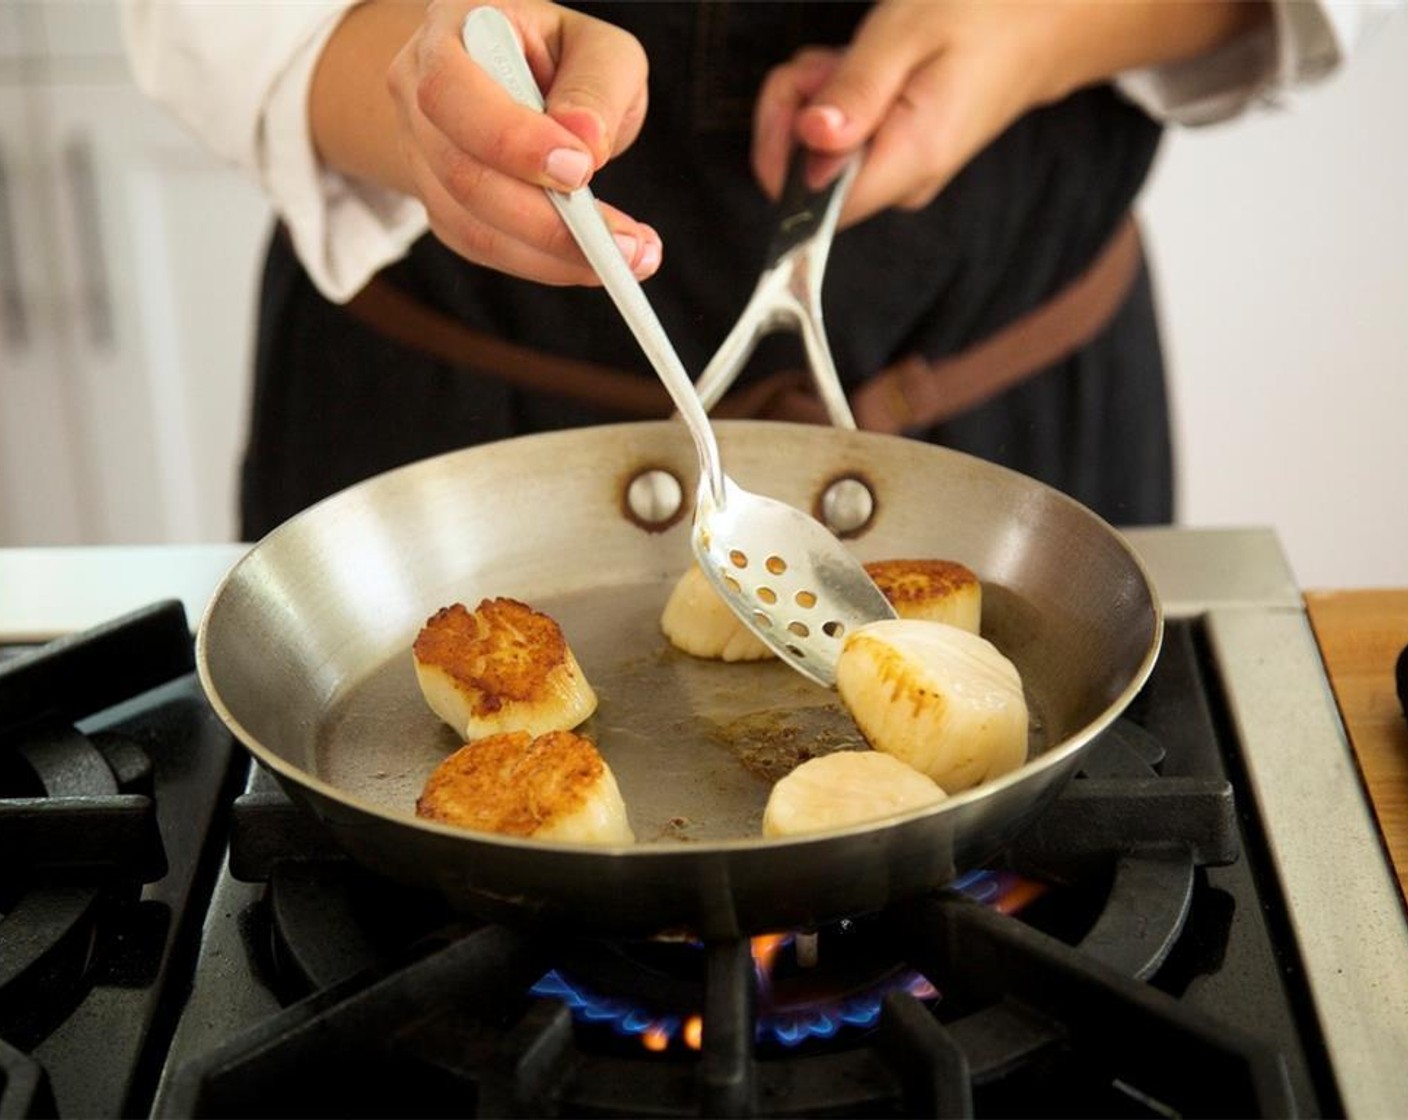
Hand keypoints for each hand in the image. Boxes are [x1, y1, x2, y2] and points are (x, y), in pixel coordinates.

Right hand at [315, 0, 659, 284]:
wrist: (521, 81)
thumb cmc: (564, 59)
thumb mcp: (600, 50)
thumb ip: (597, 86)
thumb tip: (585, 142)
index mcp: (450, 30)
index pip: (452, 91)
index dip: (512, 140)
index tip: (583, 170)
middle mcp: (418, 92)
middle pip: (462, 173)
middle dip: (546, 220)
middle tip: (623, 244)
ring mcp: (422, 155)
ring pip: (472, 225)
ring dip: (553, 255)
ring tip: (627, 260)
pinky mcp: (441, 206)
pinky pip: (485, 249)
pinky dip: (543, 264)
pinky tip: (595, 262)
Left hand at [752, 0, 1267, 224]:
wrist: (1050, 18)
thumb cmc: (987, 11)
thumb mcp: (908, 31)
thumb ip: (855, 92)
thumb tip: (807, 144)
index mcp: (909, 160)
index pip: (811, 203)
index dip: (782, 150)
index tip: (800, 91)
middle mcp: (903, 182)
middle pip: (805, 177)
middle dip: (797, 111)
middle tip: (835, 60)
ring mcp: (901, 173)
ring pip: (817, 154)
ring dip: (817, 98)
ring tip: (859, 56)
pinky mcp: (898, 157)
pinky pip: (841, 140)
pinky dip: (838, 99)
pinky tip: (867, 68)